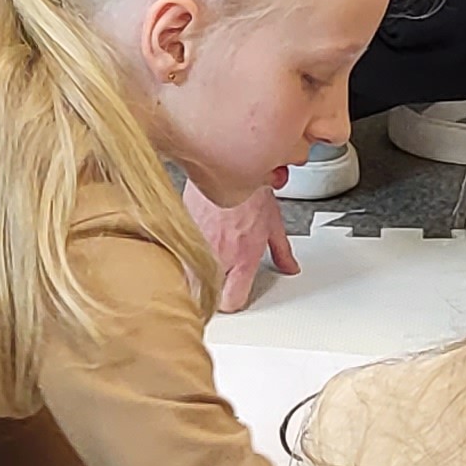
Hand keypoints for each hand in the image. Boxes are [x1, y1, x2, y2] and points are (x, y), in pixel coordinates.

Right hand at [187, 178, 299, 311]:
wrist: (227, 162)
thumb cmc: (248, 190)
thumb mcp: (273, 223)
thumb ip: (281, 251)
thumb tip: (289, 266)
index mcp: (243, 258)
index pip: (233, 301)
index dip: (233, 303)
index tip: (233, 297)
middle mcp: (218, 257)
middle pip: (206, 297)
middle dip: (210, 297)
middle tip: (214, 287)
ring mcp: (196, 246)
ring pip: (187, 280)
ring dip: (193, 279)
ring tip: (199, 270)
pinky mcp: (180, 233)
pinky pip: (176, 256)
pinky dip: (181, 258)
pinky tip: (188, 250)